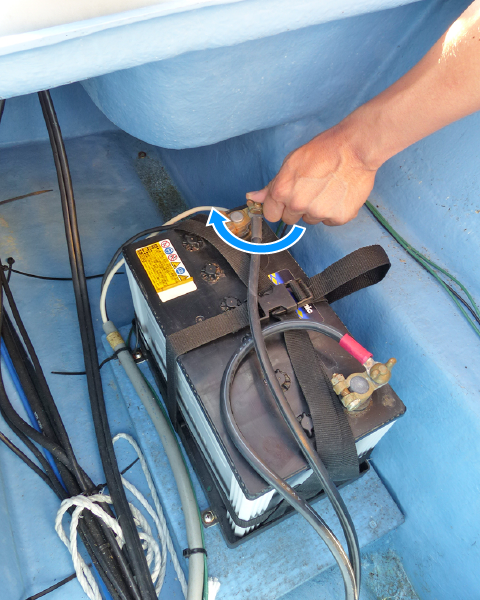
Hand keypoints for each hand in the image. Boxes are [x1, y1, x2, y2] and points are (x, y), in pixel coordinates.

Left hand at [246, 124, 377, 225]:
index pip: (271, 215)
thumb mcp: (291, 162)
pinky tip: (338, 193)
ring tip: (328, 188)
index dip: (278, 207)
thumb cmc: (324, 150)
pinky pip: (330, 221)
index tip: (286, 201)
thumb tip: (253, 197)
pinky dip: (334, 211)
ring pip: (311, 219)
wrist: (356, 148)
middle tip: (311, 189)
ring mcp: (319, 213)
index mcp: (282, 191)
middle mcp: (298, 205)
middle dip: (297, 208)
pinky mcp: (338, 217)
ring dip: (317, 209)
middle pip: (290, 219)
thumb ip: (272, 185)